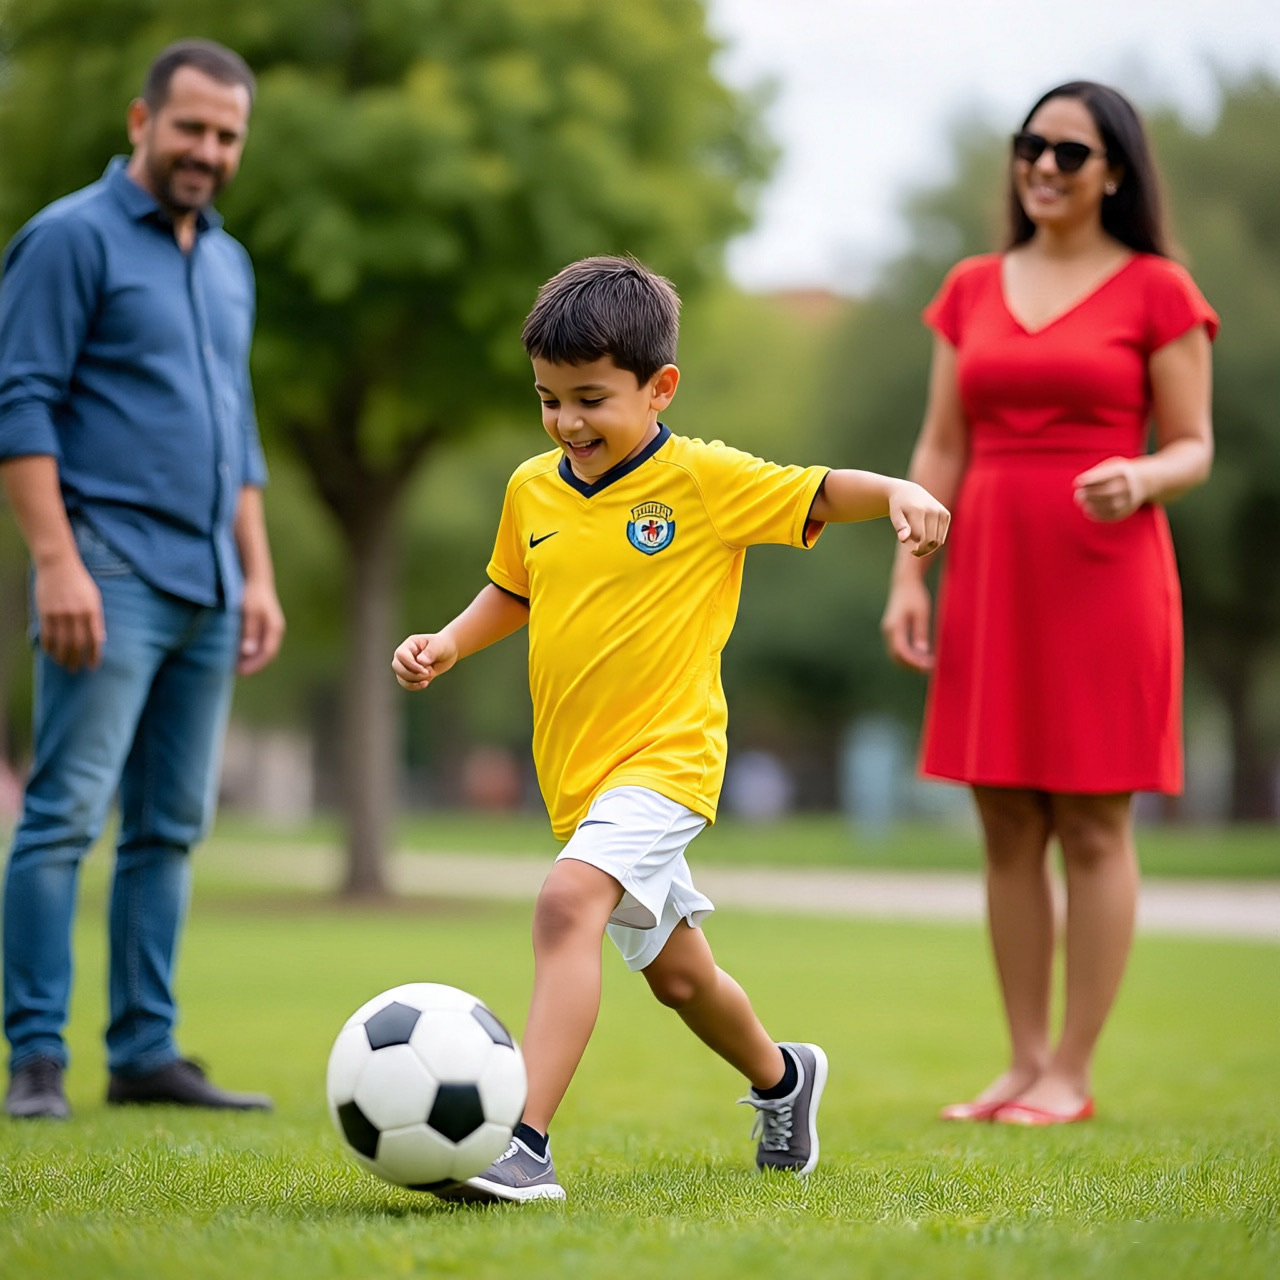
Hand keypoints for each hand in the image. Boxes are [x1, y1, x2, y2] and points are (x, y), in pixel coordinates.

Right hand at [34, 553, 104, 671]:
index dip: (94, 655)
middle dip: (77, 660)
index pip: (95, 640)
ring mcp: (60, 614)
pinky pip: (47, 635)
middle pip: (77, 644)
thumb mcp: (94, 598)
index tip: (93, 666)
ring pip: (61, 642)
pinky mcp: (45, 612)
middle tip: (76, 670)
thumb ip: (96, 618)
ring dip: (63, 657)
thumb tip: (100, 639)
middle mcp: (76, 614)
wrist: (58, 565)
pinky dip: (49, 647)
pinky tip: (51, 654)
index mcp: (92, 611)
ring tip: (64, 665)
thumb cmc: (79, 582)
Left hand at [238, 576, 285, 674]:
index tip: (239, 671)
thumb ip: (249, 631)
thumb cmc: (252, 594)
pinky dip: (248, 651)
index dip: (254, 665)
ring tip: (233, 664)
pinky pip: (257, 643)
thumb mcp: (249, 612)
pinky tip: (235, 652)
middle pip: (266, 654)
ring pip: (261, 650)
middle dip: (252, 665)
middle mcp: (274, 631)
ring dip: (249, 659)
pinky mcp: (262, 625)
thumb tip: (247, 652)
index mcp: (275, 629)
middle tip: (233, 671)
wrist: (256, 578)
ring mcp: (269, 628)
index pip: (267, 653)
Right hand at [392, 631, 458, 690]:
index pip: (401, 655)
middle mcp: (405, 655)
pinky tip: (426, 683)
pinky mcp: (412, 675)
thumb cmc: (443, 645)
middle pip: (397, 667)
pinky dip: (415, 686)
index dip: (411, 665)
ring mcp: (407, 666)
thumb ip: (430, 652)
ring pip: (401, 678)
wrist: (449, 652)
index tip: (426, 670)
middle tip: (427, 674)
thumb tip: (420, 661)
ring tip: (429, 677)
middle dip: (411, 674)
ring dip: (414, 682)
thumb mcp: (439, 646)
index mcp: (409, 645)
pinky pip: (407, 684)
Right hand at [881, 576, 934, 671]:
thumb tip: (922, 651)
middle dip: (911, 665)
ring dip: (910, 661)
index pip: (901, 651)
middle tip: (929, 668)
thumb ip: (921, 632)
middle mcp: (888, 630)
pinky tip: (921, 654)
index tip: (927, 666)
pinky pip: (898, 647)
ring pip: (896, 653)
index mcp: (894, 627)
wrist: (905, 582)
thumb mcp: (922, 613)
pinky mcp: (892, 629)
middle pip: (896, 656)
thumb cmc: (915, 595)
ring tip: (926, 663)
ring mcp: (889, 631)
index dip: (914, 662)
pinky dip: (908, 654)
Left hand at [888, 481, 949, 557]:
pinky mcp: (946, 514)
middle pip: (931, 540)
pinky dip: (935, 541)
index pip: (921, 538)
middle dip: (923, 550)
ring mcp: (941, 512)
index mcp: (919, 511)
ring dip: (929, 547)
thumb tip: (903, 538)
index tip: (910, 551)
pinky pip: (942, 536)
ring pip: (938, 540)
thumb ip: (899, 526)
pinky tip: (926, 538)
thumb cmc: (899, 506)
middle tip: (915, 553)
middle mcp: (933, 510)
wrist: (909, 492)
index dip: (916, 548)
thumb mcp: (895, 514)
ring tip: (919, 547)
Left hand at [1073, 457, 1145, 521]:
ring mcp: (1130, 500)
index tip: (1077, 482)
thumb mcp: (1111, 466)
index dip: (1091, 479)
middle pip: (1109, 491)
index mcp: (1124, 472)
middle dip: (1090, 494)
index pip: (1107, 476)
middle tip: (1078, 495)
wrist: (1145, 481)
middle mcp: (1129, 486)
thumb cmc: (1120, 473)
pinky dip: (1098, 515)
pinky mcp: (1127, 511)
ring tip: (1081, 502)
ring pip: (1110, 505)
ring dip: (1092, 505)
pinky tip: (1087, 511)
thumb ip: (1096, 473)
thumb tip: (1078, 484)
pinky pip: (1112, 515)